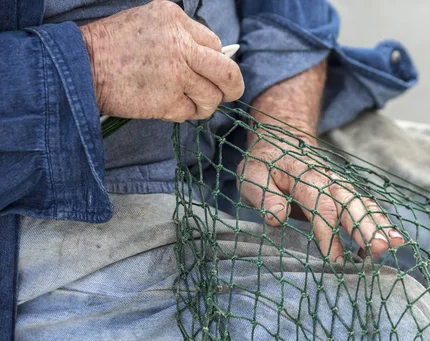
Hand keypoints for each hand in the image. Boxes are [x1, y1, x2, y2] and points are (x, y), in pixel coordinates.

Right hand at [79, 0, 243, 121]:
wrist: (80, 66)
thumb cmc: (112, 47)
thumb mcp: (149, 23)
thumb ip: (181, 37)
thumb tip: (213, 58)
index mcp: (176, 20)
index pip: (215, 44)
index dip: (215, 62)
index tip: (210, 71)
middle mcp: (180, 45)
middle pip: (227, 72)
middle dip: (233, 87)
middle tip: (229, 93)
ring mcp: (176, 75)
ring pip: (212, 97)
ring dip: (205, 104)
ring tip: (189, 102)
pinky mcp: (168, 101)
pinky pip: (190, 112)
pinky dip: (183, 113)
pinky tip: (167, 106)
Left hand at [237, 131, 404, 262]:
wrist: (281, 145)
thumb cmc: (265, 166)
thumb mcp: (252, 176)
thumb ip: (264, 196)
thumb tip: (277, 217)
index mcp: (306, 178)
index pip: (321, 208)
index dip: (329, 235)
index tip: (334, 261)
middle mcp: (330, 182)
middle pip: (352, 206)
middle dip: (367, 228)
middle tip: (380, 248)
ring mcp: (341, 188)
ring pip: (364, 206)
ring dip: (380, 225)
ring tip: (396, 244)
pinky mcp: (347, 195)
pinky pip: (367, 208)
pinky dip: (381, 223)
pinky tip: (391, 242)